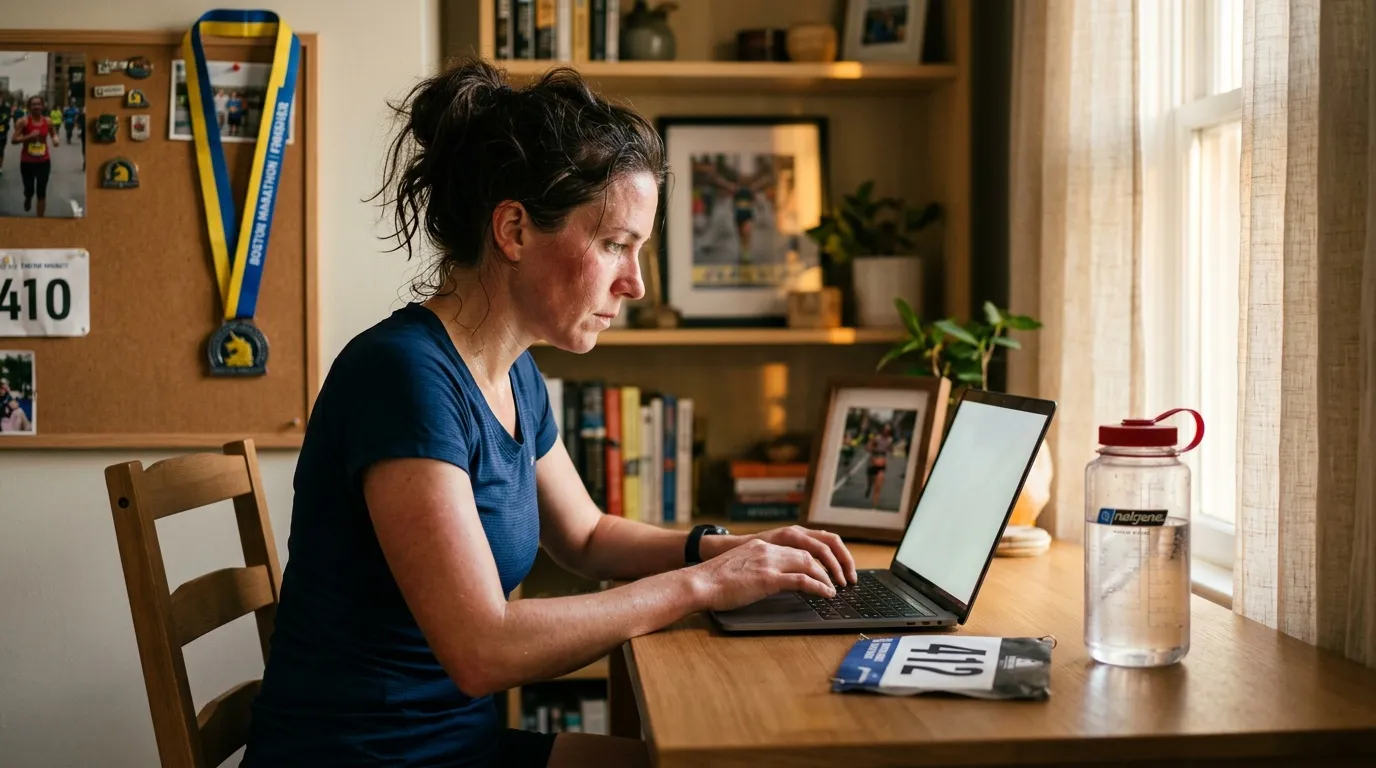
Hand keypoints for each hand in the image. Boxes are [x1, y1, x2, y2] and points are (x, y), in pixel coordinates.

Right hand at [688, 538, 836, 612]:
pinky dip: (819, 587)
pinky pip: (802, 580)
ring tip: (834, 590)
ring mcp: (768, 563)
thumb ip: (755, 567)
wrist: (698, 582)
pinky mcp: (768, 578)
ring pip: (809, 564)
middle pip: (807, 553)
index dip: (813, 560)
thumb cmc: (712, 581)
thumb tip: (765, 580)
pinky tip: (826, 594)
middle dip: (826, 566)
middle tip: (836, 580)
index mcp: (760, 546)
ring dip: (826, 577)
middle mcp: (767, 549)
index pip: (795, 548)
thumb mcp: (738, 567)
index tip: (823, 570)